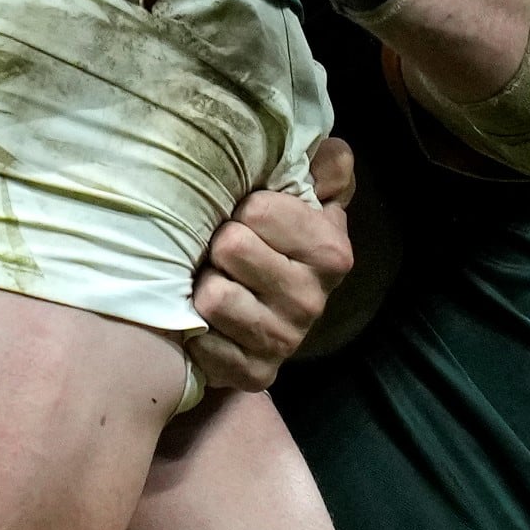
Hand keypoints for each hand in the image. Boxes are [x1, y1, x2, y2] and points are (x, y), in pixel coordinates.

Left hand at [187, 139, 358, 387]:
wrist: (270, 312)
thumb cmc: (280, 238)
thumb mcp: (308, 194)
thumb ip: (325, 166)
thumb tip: (331, 154)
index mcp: (330, 252)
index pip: (257, 209)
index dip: (243, 207)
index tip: (246, 215)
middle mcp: (312, 301)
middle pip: (231, 248)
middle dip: (218, 244)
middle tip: (224, 252)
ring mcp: (284, 342)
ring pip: (213, 297)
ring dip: (204, 285)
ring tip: (214, 281)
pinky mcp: (254, 374)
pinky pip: (205, 346)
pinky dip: (198, 330)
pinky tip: (206, 321)